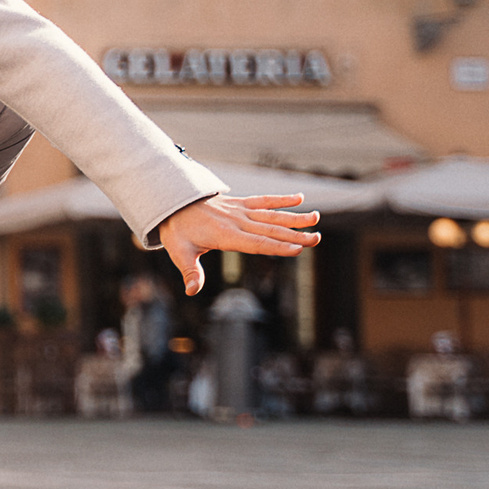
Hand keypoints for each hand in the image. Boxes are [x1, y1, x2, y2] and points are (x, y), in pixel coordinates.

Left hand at [153, 194, 319, 297]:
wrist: (171, 202)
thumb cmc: (177, 231)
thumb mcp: (179, 252)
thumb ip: (190, 271)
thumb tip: (192, 291)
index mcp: (225, 235)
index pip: (256, 243)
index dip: (277, 246)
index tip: (298, 249)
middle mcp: (236, 221)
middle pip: (270, 230)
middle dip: (294, 235)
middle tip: (316, 239)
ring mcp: (239, 210)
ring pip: (271, 214)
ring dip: (294, 217)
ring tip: (316, 218)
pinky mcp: (239, 203)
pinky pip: (262, 201)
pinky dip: (280, 199)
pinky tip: (300, 198)